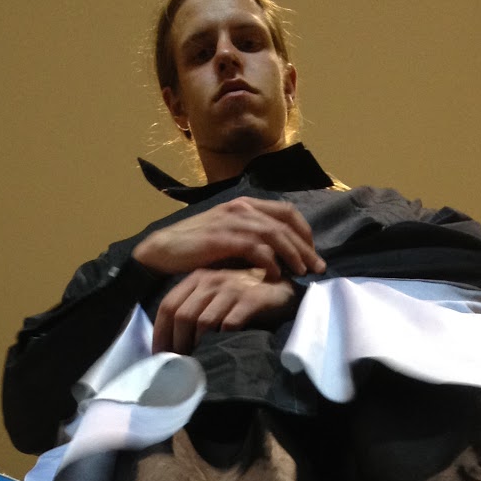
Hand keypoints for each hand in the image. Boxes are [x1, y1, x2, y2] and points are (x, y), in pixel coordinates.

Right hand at [132, 196, 323, 281]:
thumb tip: (277, 256)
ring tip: (303, 273)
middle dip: (306, 247)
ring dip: (294, 255)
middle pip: (287, 223)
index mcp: (246, 205)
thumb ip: (251, 240)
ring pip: (276, 235)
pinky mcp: (224, 238)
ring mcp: (234, 221)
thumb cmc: (196, 248)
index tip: (313, 253)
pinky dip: (271, 262)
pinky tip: (276, 275)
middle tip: (318, 268)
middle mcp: (243, 208)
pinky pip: (257, 248)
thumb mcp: (228, 237)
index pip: (286, 212)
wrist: (163, 250)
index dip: (304, 232)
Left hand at [152, 268, 296, 353]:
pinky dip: (221, 340)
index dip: (160, 333)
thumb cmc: (245, 297)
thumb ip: (197, 308)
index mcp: (197, 278)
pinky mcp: (250, 300)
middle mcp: (211, 280)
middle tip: (178, 363)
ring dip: (197, 345)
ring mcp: (231, 289)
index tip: (160, 354)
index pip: (168, 305)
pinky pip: (229, 324)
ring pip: (202, 321)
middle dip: (177, 343)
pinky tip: (220, 350)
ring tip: (196, 362)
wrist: (282, 290)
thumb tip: (174, 341)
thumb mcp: (216, 296)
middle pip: (182, 315)